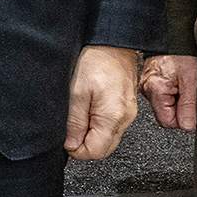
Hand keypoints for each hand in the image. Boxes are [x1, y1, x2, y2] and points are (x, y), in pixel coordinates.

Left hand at [64, 45, 141, 159]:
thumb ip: (74, 123)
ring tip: (80, 116)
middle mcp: (125, 118)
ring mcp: (129, 113)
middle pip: (104, 148)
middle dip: (85, 145)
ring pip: (109, 138)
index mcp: (112, 117)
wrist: (113, 44)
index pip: (96, 152)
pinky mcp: (128, 107)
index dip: (77, 151)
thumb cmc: (95, 62)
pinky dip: (100, 125)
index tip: (67, 142)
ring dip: (92, 135)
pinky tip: (90, 111)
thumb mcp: (75, 93)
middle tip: (71, 132)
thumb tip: (72, 145)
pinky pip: (113, 126)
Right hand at [142, 54, 196, 131]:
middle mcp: (147, 91)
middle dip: (179, 110)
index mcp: (156, 91)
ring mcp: (146, 87)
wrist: (172, 37)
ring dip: (175, 102)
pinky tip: (176, 83)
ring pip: (163, 107)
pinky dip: (170, 94)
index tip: (191, 108)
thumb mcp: (192, 81)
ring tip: (182, 85)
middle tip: (187, 94)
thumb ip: (189, 106)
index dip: (182, 119)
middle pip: (164, 116)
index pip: (167, 122)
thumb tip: (188, 126)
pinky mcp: (148, 83)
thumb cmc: (181, 54)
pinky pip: (160, 98)